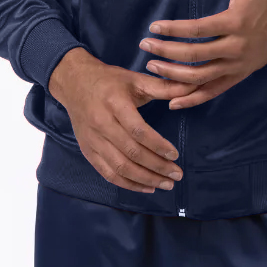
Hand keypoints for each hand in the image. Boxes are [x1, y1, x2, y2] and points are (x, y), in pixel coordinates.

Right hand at [48, 47, 187, 192]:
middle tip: (177, 175)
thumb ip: (163, 87)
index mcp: (114, 103)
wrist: (74, 82)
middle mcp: (101, 124)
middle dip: (156, 167)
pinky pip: (107, 173)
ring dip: (145, 180)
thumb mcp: (135, 79)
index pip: (137, 130)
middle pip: (131, 153)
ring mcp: (93, 140)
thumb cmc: (109, 81)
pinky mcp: (88, 151)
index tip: (175, 155)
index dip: (157, 145)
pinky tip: (146, 187)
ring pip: (119, 167)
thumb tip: (192, 87)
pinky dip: (128, 184)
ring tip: (166, 184)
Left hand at [138, 0, 266, 108]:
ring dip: (173, 76)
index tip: (153, 27)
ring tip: (152, 67)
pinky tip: (173, 102)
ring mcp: (238, 66)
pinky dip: (193, 99)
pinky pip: (214, 91)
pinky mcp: (239, 76)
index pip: (197, 30)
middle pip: (195, 56)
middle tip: (145, 46)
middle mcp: (236, 48)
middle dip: (165, 53)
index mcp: (235, 22)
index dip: (173, 30)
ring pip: (201, 78)